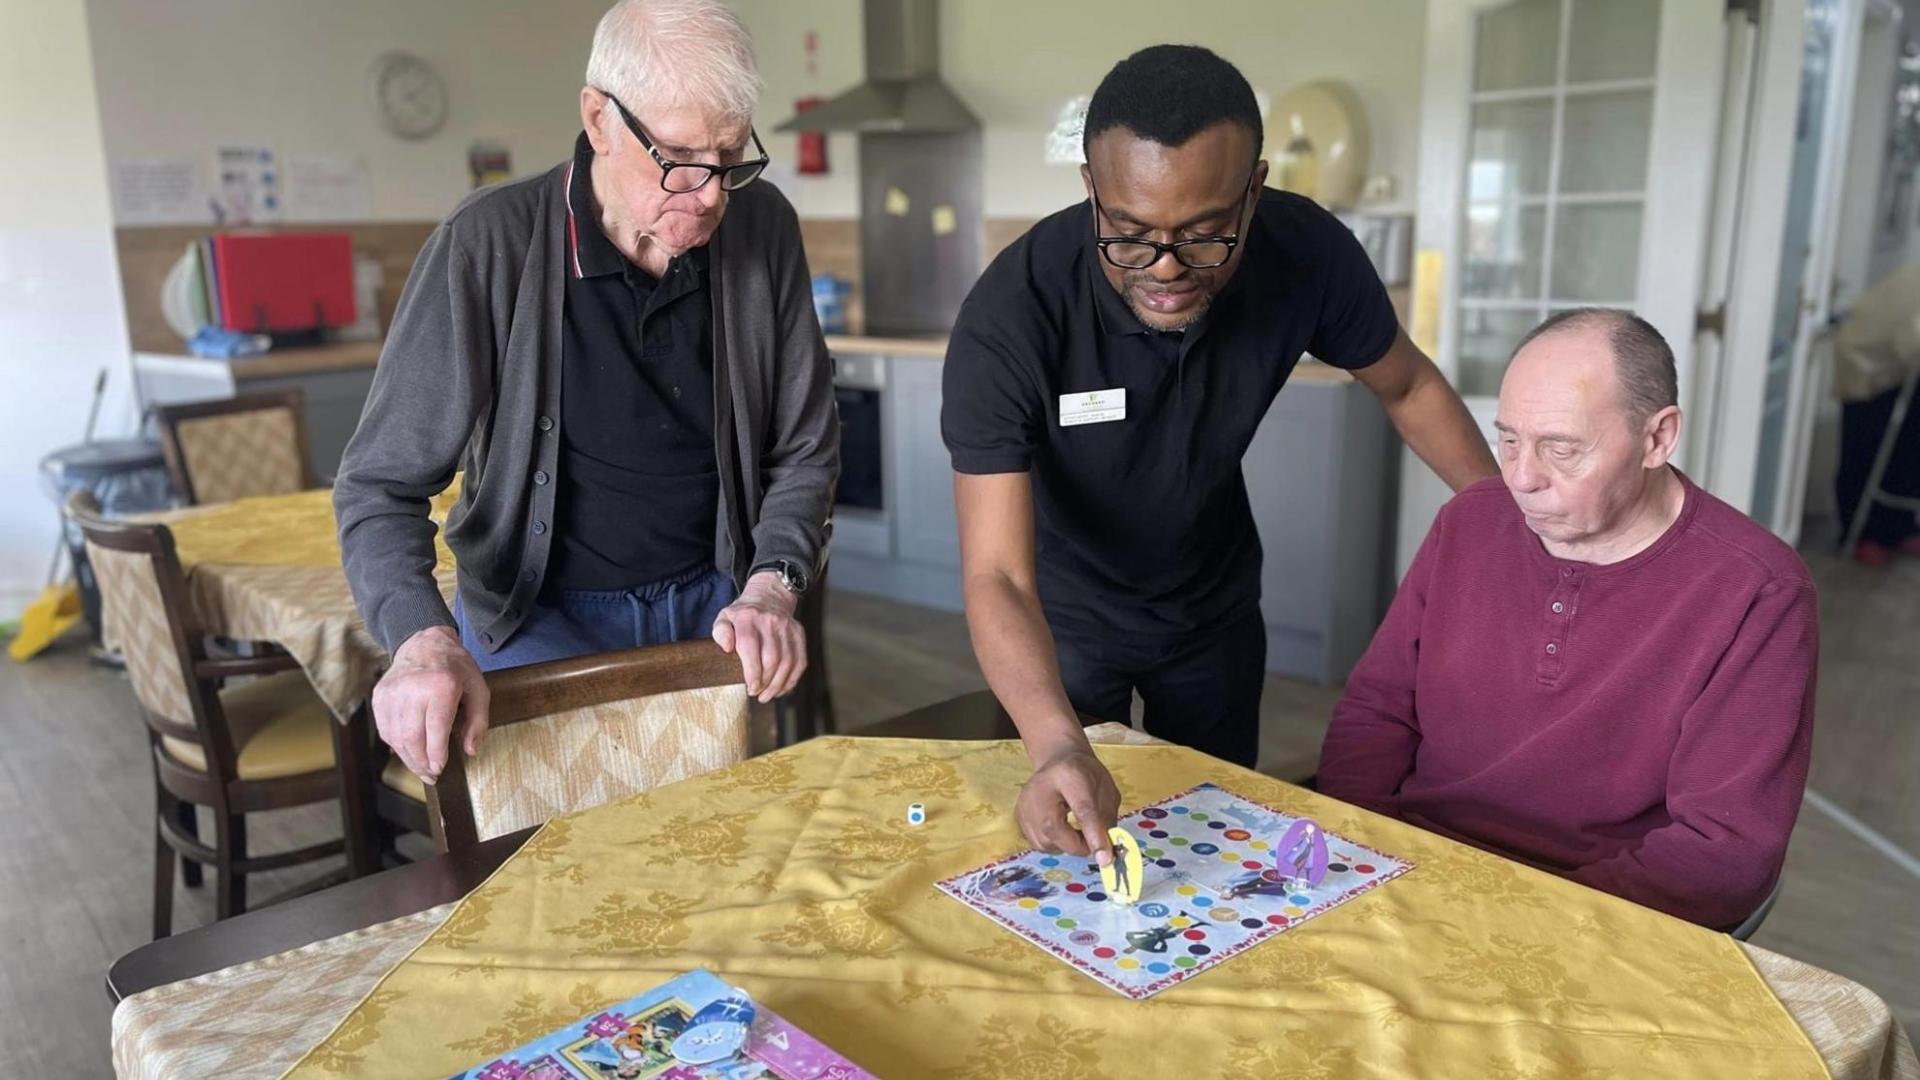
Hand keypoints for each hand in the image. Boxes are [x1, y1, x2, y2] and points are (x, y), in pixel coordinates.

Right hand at [371, 625, 488, 782]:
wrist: (424, 643)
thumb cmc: (455, 668)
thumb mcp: (478, 690)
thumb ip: (478, 722)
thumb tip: (470, 750)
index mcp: (441, 686)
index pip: (435, 730)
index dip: (436, 756)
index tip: (439, 770)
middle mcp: (413, 689)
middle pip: (412, 737)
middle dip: (421, 763)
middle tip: (430, 776)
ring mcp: (392, 692)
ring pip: (395, 737)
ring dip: (407, 758)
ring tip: (420, 768)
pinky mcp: (379, 696)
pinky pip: (384, 729)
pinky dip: (395, 744)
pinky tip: (407, 751)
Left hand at [711, 571, 805, 702]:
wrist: (770, 597)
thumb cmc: (743, 615)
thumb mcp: (725, 617)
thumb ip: (720, 632)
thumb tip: (727, 647)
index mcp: (748, 618)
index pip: (750, 647)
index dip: (752, 672)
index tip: (750, 688)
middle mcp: (770, 622)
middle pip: (771, 658)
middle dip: (765, 682)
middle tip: (756, 693)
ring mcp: (787, 628)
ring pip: (787, 663)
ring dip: (778, 684)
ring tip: (767, 695)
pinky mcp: (799, 635)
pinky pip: (800, 662)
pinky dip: (792, 679)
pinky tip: (781, 689)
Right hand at [1016, 737, 1120, 863]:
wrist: (1058, 759)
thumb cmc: (1085, 774)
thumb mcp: (1106, 790)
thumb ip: (1107, 820)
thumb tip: (1106, 852)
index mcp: (1069, 774)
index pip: (1082, 809)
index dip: (1094, 835)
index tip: (1105, 857)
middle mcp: (1040, 787)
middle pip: (1054, 829)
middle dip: (1077, 845)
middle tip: (1091, 842)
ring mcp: (1025, 802)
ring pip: (1045, 842)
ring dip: (1066, 845)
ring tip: (1076, 830)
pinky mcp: (1019, 815)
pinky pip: (1038, 843)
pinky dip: (1054, 843)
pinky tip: (1061, 829)